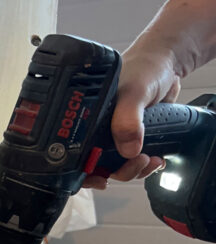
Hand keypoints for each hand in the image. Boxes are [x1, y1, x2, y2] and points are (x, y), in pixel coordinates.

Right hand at [84, 42, 173, 189]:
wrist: (167, 66)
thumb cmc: (144, 68)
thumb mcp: (135, 91)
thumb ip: (128, 118)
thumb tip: (127, 148)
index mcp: (88, 119)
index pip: (75, 153)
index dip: (84, 171)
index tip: (100, 178)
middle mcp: (98, 129)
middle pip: (96, 165)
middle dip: (117, 172)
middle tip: (133, 163)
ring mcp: (115, 135)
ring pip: (116, 166)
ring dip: (133, 170)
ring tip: (148, 159)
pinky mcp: (132, 139)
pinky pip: (132, 162)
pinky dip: (144, 166)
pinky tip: (154, 158)